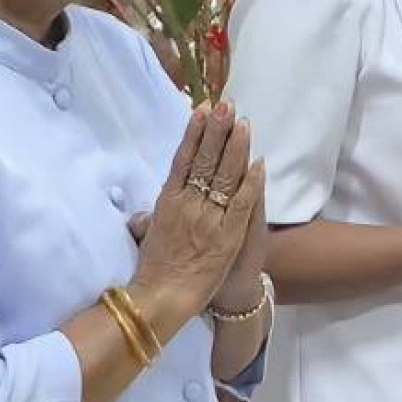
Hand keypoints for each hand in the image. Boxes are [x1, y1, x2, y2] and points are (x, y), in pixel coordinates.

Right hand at [132, 104, 258, 330]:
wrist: (164, 297)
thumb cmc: (154, 268)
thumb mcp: (148, 235)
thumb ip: (150, 217)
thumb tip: (143, 211)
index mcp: (168, 201)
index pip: (183, 159)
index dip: (194, 134)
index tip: (202, 109)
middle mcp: (188, 204)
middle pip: (205, 160)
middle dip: (217, 130)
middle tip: (226, 105)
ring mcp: (209, 218)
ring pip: (225, 176)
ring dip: (235, 148)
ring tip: (243, 123)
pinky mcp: (228, 235)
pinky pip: (242, 204)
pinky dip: (251, 183)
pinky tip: (258, 163)